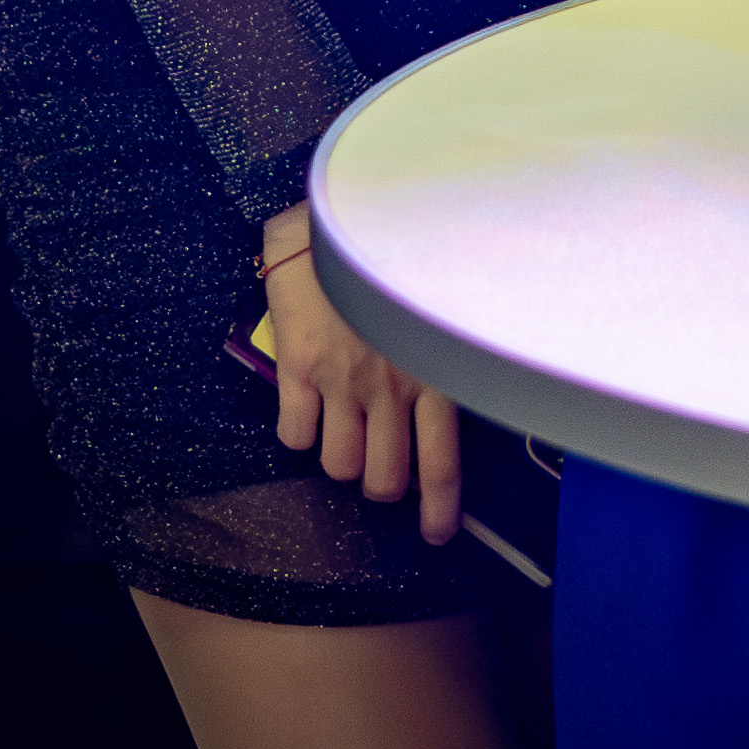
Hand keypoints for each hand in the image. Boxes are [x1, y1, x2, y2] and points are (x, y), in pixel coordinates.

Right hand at [257, 221, 463, 543]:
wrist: (337, 214)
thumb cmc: (392, 260)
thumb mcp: (431, 310)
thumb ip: (441, 354)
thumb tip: (453, 397)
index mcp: (433, 369)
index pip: (442, 460)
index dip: (438, 508)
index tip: (434, 534)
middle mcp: (391, 383)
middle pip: (384, 479)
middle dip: (380, 485)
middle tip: (378, 467)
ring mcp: (343, 378)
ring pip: (338, 466)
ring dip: (339, 459)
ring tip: (342, 431)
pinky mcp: (299, 367)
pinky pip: (294, 436)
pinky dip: (298, 433)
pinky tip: (306, 407)